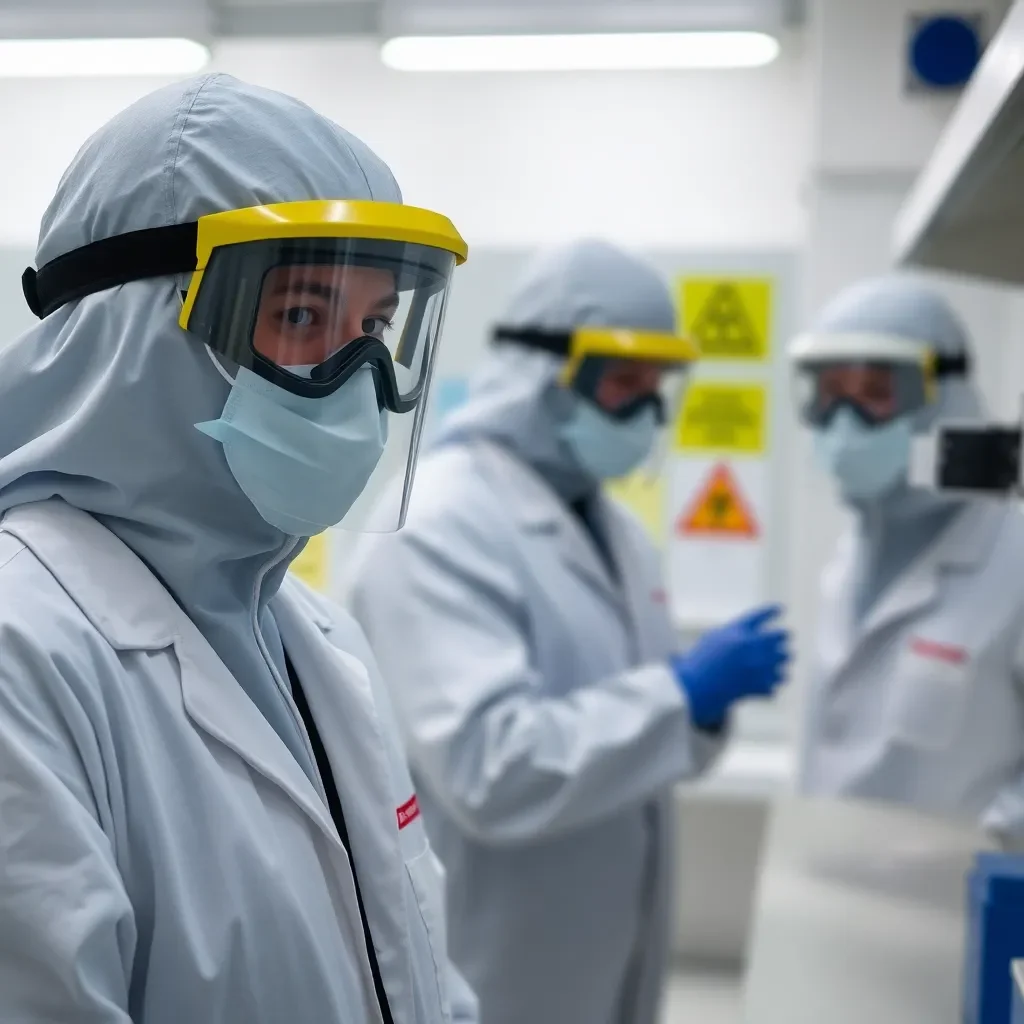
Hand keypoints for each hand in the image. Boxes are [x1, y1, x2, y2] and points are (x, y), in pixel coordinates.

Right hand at [670, 605, 789, 729]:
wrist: (697, 687)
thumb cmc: (700, 660)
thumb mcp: (714, 637)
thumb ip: (736, 631)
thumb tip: (755, 635)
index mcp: (738, 631)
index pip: (761, 615)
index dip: (772, 611)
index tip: (781, 608)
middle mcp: (753, 645)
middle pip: (778, 636)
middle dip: (784, 635)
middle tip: (787, 636)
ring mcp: (759, 666)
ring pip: (784, 659)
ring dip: (784, 658)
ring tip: (786, 657)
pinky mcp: (761, 685)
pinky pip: (777, 681)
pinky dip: (775, 681)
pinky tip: (773, 681)